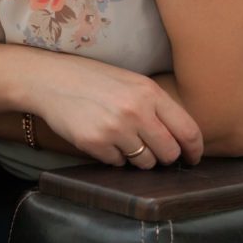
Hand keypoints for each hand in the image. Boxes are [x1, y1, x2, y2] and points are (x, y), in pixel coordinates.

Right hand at [33, 55, 203, 169]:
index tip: (192, 158)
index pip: (188, 131)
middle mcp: (135, 111)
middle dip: (164, 156)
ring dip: (137, 158)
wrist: (48, 79)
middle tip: (152, 150)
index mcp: (149, 92)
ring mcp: (114, 128)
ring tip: (120, 139)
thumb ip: (156, 105)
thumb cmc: (91, 79)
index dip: (194, 150)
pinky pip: (117, 163)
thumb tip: (179, 138)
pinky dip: (112, 156)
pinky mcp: (94, 142)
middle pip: (169, 153)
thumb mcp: (130, 82)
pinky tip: (101, 137)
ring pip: (144, 162)